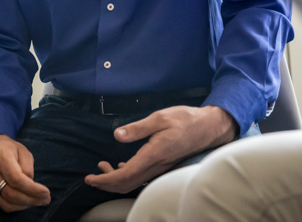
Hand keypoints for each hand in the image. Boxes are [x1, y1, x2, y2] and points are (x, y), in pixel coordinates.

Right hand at [0, 134, 50, 212]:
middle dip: (31, 199)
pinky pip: (1, 205)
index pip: (16, 178)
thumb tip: (31, 186)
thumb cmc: (9, 149)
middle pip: (10, 193)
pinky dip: (16, 206)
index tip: (46, 192)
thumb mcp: (23, 151)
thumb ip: (28, 168)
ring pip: (6, 203)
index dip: (32, 189)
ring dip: (24, 205)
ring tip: (37, 201)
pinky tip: (25, 201)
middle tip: (46, 200)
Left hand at [84, 105, 237, 193]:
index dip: (105, 180)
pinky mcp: (165, 165)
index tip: (91, 178)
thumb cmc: (186, 119)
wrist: (210, 127)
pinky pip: (143, 177)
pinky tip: (123, 165)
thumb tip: (117, 135)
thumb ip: (138, 128)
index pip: (124, 176)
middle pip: (127, 184)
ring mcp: (162, 168)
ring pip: (135, 182)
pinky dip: (128, 175)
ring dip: (116, 179)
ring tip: (103, 168)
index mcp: (154, 154)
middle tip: (92, 177)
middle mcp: (157, 166)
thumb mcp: (160, 117)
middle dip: (107, 184)